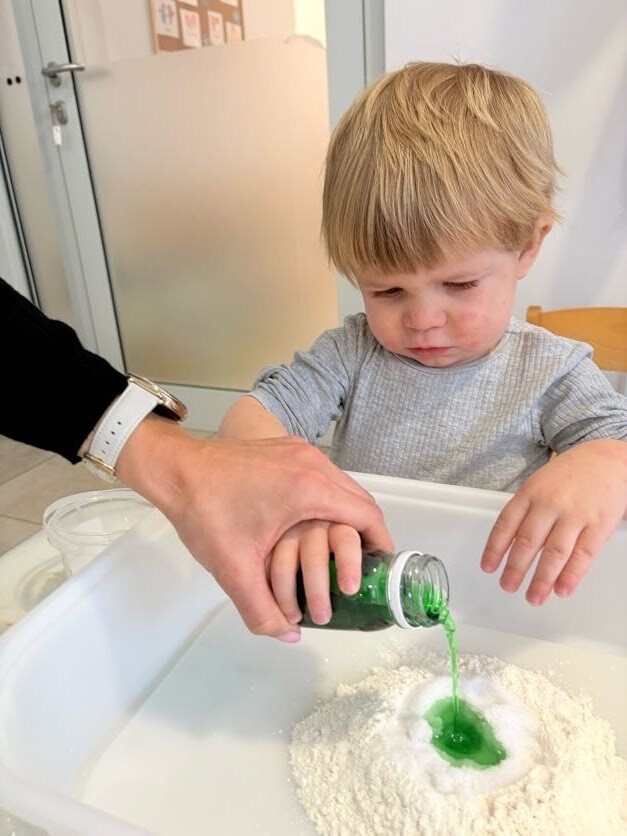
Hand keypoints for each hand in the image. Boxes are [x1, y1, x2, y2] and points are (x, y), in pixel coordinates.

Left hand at [116, 416, 392, 639]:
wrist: (175, 469)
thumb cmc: (206, 512)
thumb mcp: (234, 568)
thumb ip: (262, 610)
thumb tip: (287, 637)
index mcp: (310, 489)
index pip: (367, 516)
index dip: (381, 544)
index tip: (382, 568)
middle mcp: (313, 464)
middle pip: (360, 499)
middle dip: (368, 532)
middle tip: (366, 564)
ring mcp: (300, 451)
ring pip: (342, 485)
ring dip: (348, 514)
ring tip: (344, 547)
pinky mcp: (286, 448)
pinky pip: (323, 475)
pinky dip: (330, 499)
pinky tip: (316, 522)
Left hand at [481, 439, 626, 604]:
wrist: (607, 459)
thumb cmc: (569, 476)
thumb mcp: (539, 484)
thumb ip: (525, 512)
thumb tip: (509, 546)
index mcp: (531, 493)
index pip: (506, 523)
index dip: (495, 548)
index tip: (488, 567)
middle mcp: (550, 503)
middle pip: (528, 541)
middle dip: (515, 568)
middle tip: (507, 587)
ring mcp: (575, 514)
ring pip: (554, 552)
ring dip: (542, 579)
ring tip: (533, 597)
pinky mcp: (599, 525)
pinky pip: (583, 554)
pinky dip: (571, 575)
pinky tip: (561, 590)